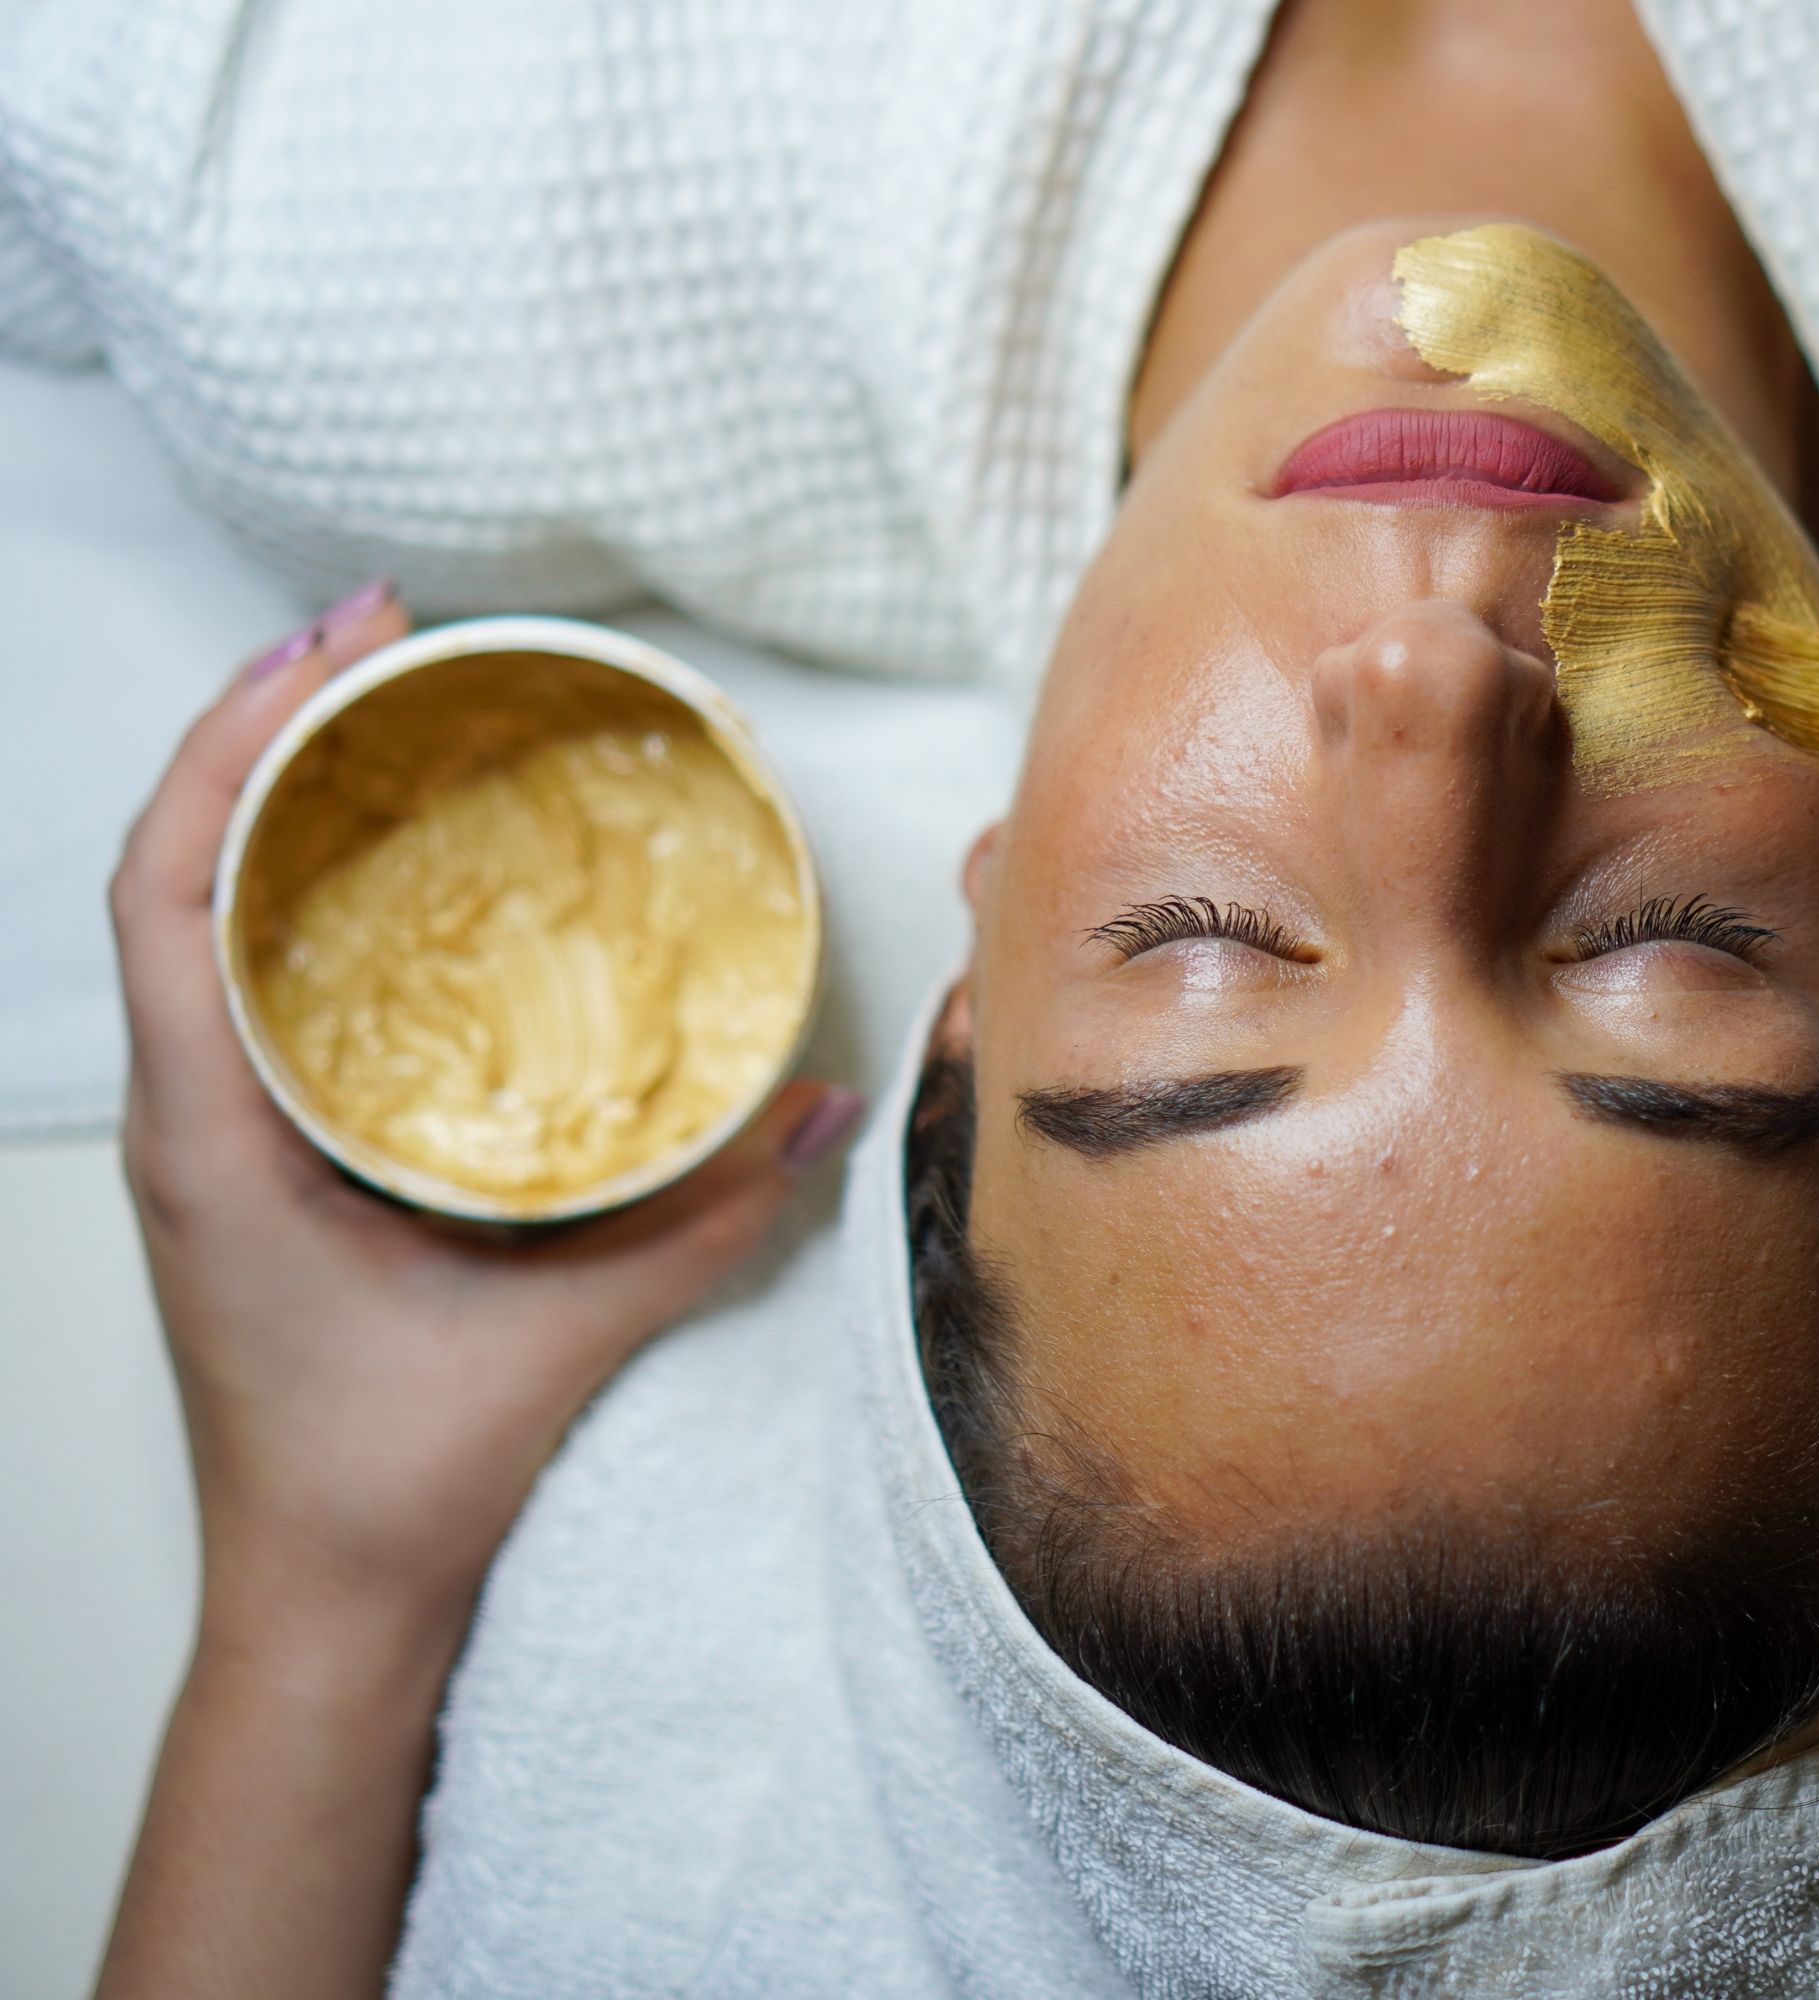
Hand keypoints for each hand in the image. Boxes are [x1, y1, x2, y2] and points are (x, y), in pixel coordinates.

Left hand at [110, 586, 862, 1646]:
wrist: (321, 1598)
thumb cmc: (388, 1479)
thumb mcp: (562, 1334)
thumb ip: (702, 1217)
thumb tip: (822, 1104)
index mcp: (212, 1132)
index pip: (166, 888)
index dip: (231, 743)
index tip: (332, 647)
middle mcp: (187, 1114)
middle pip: (174, 867)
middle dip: (261, 727)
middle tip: (381, 634)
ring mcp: (209, 1134)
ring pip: (198, 918)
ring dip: (272, 800)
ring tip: (379, 711)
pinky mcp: (251, 1158)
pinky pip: (248, 982)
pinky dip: (298, 891)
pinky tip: (387, 866)